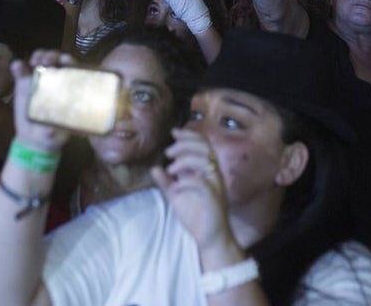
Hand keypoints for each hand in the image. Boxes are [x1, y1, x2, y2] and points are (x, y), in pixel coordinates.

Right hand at [11, 51, 76, 152]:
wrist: (34, 138)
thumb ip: (56, 128)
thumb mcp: (58, 132)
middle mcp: (56, 79)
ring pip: (41, 60)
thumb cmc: (53, 133)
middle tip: (46, 61)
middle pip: (57, 60)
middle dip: (53, 55)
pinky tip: (18, 66)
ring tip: (34, 61)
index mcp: (69, 87)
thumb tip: (51, 130)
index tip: (65, 61)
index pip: (73, 68)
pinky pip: (21, 69)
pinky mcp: (23, 82)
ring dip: (39, 56)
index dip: (70, 61)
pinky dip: (19, 65)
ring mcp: (39, 79)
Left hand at [151, 129, 234, 255]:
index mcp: (207, 171)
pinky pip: (201, 182)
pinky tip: (176, 186)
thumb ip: (166, 182)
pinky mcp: (214, 198)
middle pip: (204, 148)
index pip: (203, 145)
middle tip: (168, 152)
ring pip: (204, 161)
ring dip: (185, 160)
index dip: (189, 135)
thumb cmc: (196, 215)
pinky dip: (186, 181)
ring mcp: (215, 185)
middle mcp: (213, 174)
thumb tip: (155, 167)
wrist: (209, 238)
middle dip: (185, 145)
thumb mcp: (176, 196)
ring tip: (170, 169)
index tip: (174, 132)